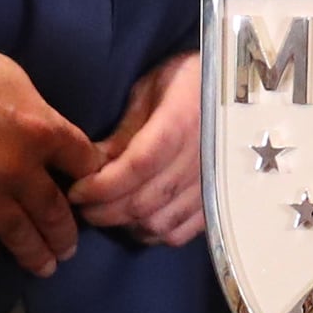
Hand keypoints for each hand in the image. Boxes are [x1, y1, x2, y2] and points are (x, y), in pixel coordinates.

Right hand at [0, 46, 103, 276]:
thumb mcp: (18, 81)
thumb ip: (40, 115)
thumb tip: (52, 136)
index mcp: (43, 132)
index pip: (84, 166)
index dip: (91, 181)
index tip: (88, 194)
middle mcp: (20, 170)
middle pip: (56, 212)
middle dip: (66, 235)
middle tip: (69, 249)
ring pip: (20, 237)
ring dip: (35, 255)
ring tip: (44, 266)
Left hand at [69, 51, 203, 246]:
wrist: (235, 83)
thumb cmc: (185, 79)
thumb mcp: (148, 91)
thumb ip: (124, 133)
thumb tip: (93, 168)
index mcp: (181, 123)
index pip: (136, 167)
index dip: (101, 186)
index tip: (76, 190)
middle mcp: (201, 158)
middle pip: (144, 201)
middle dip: (105, 210)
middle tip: (82, 206)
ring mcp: (213, 183)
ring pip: (160, 222)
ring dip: (126, 224)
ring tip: (108, 212)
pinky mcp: (219, 199)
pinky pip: (182, 232)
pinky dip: (154, 233)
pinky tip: (138, 221)